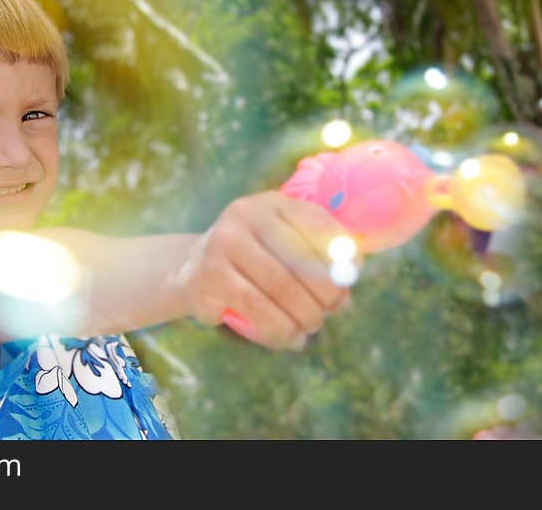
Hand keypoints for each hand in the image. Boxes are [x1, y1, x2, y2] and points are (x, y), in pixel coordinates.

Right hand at [169, 191, 357, 350]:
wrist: (191, 271)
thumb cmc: (252, 260)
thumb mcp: (284, 244)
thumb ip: (319, 255)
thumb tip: (350, 280)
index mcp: (270, 203)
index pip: (321, 229)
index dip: (342, 263)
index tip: (347, 287)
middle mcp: (243, 216)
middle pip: (304, 264)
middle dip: (326, 298)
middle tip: (328, 314)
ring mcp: (222, 245)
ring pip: (283, 292)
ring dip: (306, 319)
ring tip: (309, 328)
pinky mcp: (209, 279)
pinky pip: (259, 314)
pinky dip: (282, 333)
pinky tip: (289, 338)